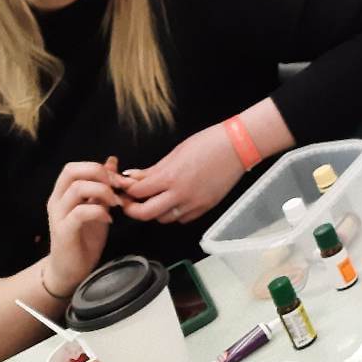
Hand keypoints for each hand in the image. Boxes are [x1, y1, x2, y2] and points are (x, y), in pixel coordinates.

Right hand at [43, 157, 121, 296]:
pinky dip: (98, 211)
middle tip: (116, 187)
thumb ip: (102, 186)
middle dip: (98, 173)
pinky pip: (80, 212)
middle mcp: (57, 201)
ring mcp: (58, 216)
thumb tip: (111, 161)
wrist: (70, 270)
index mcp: (63, 194)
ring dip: (102, 191)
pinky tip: (109, 219)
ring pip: (76, 189)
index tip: (117, 180)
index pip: (73, 167)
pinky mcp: (63, 232)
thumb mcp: (97, 207)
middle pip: (71, 171)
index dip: (97, 168)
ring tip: (115, 204)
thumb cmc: (84, 238)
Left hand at [120, 126, 246, 223]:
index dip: (126, 191)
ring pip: (164, 219)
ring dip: (155, 211)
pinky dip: (175, 213)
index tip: (123, 188)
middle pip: (146, 214)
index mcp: (170, 177)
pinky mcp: (205, 208)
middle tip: (129, 203)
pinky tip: (175, 202)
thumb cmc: (208, 143)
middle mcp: (180, 195)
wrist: (237, 146)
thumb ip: (153, 169)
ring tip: (154, 199)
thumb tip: (132, 176)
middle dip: (133, 210)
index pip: (138, 192)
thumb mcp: (175, 153)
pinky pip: (183, 218)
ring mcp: (194, 204)